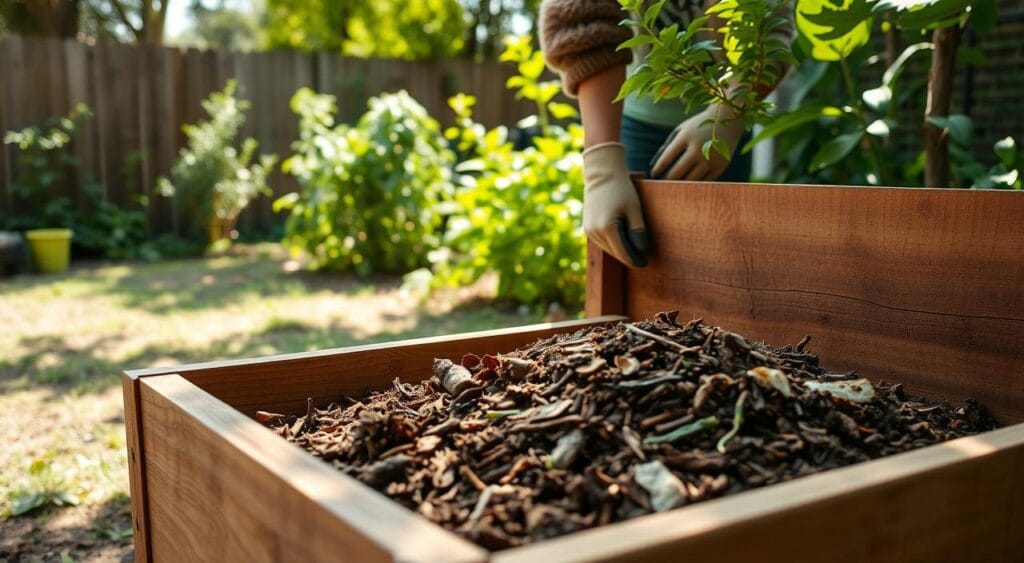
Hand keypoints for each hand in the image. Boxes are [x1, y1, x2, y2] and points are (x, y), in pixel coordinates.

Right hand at [582, 143, 648, 267]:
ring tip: (634, 247)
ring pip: (608, 249)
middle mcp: (595, 232)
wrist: (601, 174)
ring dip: (621, 250)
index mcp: (607, 228)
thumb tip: (642, 251)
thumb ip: (638, 231)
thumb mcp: (635, 209)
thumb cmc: (621, 189)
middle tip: (643, 257)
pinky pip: (602, 242)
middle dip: (629, 256)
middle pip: (616, 254)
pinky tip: (623, 238)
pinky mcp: (587, 229)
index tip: (646, 263)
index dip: (636, 260)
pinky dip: (613, 243)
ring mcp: (589, 231)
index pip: (623, 254)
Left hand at [650, 104, 744, 180]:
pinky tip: (688, 186)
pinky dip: (695, 185)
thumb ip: (667, 145)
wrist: (728, 119)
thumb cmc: (699, 126)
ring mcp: (711, 159)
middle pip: (677, 173)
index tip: (653, 174)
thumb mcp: (682, 129)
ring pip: (690, 181)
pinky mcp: (721, 166)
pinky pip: (704, 182)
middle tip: (661, 185)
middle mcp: (698, 149)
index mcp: (686, 137)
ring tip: (672, 188)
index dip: (657, 169)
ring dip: (679, 186)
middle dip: (666, 181)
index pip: (666, 158)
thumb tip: (653, 167)